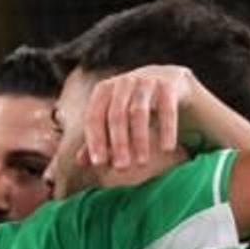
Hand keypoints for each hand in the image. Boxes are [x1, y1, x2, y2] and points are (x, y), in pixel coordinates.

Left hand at [79, 64, 193, 169]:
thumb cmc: (135, 105)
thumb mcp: (115, 119)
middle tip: (121, 168)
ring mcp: (146, 80)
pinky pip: (167, 109)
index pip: (94, 116)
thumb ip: (98, 138)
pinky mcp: (169, 84)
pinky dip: (167, 129)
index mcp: (104, 90)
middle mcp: (123, 82)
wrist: (170, 81)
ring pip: (139, 112)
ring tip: (142, 162)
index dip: (95, 140)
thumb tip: (80, 161)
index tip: (99, 163)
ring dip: (139, 139)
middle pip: (116, 115)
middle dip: (118, 143)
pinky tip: (166, 148)